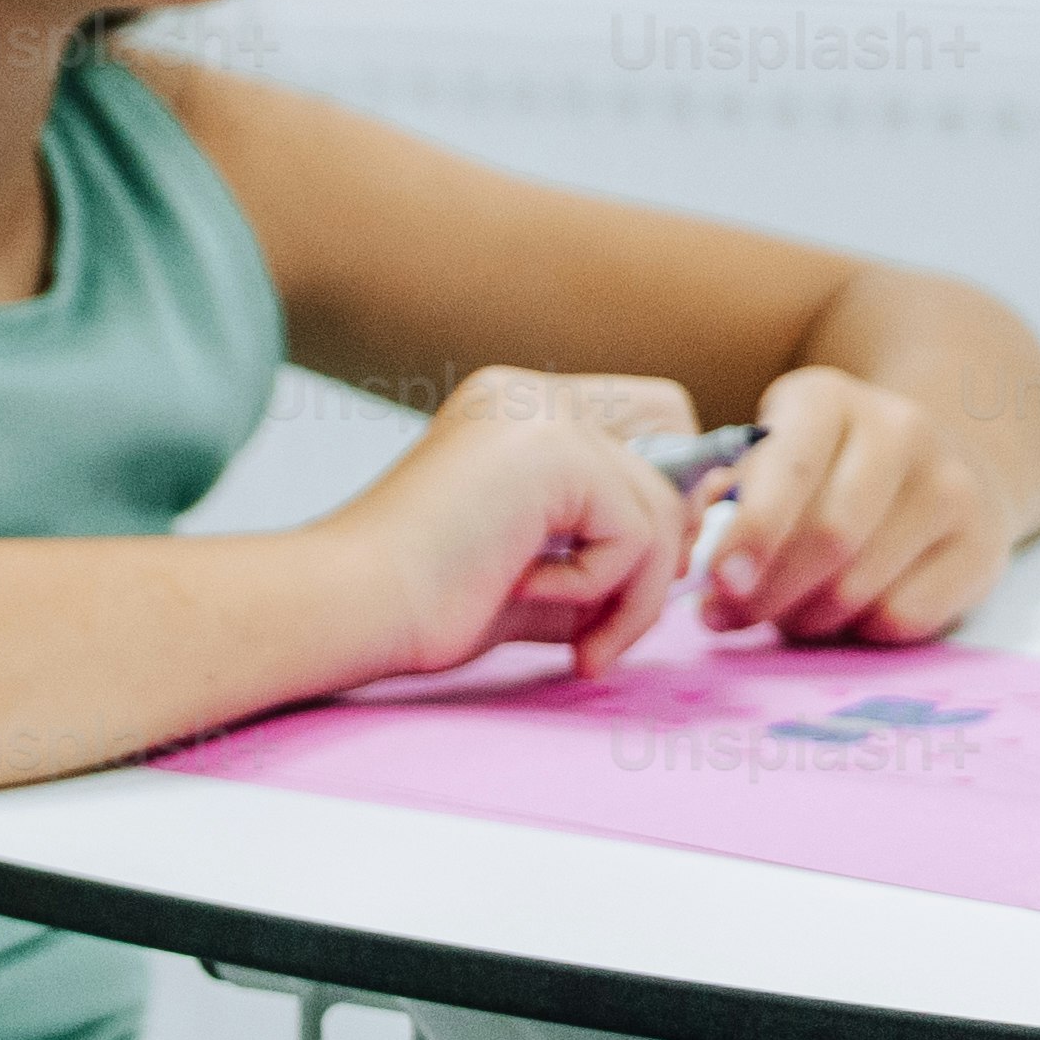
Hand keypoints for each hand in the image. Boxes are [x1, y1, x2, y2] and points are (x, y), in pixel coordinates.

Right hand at [319, 368, 693, 682]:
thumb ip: (607, 554)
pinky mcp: (553, 450)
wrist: (348, 603)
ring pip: (663, 503)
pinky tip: (529, 595)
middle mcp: (531, 395)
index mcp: (517, 410)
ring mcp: (541, 413)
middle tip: (623, 609)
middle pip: (678, 433)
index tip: (630, 578)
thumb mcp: (537, 574)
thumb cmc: (418, 601)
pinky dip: (602, 587)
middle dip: (671, 528)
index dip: (661, 491)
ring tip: (580, 643)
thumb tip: (690, 557)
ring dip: (637, 592)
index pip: (648, 419)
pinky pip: (637, 531)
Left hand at [699, 367, 1024, 642]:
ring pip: (861, 584)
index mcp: (827, 398)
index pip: (790, 469)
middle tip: (728, 617)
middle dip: (767, 592)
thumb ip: (728, 497)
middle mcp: (898, 428)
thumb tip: (699, 559)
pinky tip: (848, 615)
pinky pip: (905, 616)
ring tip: (788, 613)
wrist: (939, 468)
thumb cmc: (821, 475)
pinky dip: (860, 632)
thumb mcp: (769, 458)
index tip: (720, 582)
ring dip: (806, 618)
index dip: (753, 532)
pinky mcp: (985, 543)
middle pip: (829, 536)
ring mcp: (951, 483)